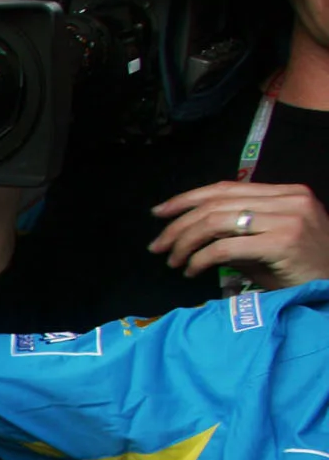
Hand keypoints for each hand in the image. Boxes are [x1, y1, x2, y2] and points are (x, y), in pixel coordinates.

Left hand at [150, 181, 328, 288]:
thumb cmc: (302, 269)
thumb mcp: (268, 242)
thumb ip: (236, 231)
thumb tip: (188, 233)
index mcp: (287, 193)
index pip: (225, 188)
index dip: (187, 198)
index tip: (159, 212)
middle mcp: (289, 200)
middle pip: (215, 204)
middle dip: (178, 225)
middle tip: (158, 246)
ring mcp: (288, 219)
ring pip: (216, 222)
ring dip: (185, 243)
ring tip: (172, 261)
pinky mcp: (282, 242)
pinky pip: (225, 247)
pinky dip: (201, 259)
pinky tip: (191, 270)